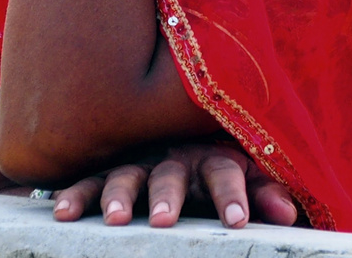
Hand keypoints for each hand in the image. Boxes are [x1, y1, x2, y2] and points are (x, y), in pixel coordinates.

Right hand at [49, 141, 298, 228]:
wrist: (174, 130)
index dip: (234, 196)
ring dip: (119, 195)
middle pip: (171, 174)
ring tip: (115, 219)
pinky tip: (63, 212)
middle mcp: (172, 156)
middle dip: (168, 197)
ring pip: (126, 175)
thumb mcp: (243, 177)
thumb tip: (288, 215)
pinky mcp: (107, 170)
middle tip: (165, 221)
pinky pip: (87, 181)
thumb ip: (263, 194)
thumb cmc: (214, 166)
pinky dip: (75, 195)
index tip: (239, 222)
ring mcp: (137, 161)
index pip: (227, 173)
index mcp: (211, 157)